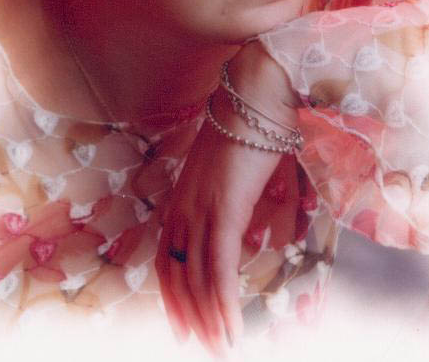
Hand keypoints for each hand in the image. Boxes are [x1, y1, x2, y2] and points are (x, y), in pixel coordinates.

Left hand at [155, 42, 298, 353]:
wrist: (259, 93)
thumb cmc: (257, 126)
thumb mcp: (245, 171)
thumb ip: (246, 200)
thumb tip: (261, 225)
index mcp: (186, 195)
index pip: (168, 254)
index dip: (172, 291)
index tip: (182, 319)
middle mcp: (184, 204)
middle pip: (174, 272)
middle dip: (185, 314)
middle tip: (197, 345)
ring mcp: (201, 207)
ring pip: (195, 278)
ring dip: (207, 319)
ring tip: (219, 349)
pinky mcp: (223, 209)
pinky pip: (217, 268)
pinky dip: (222, 304)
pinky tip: (230, 329)